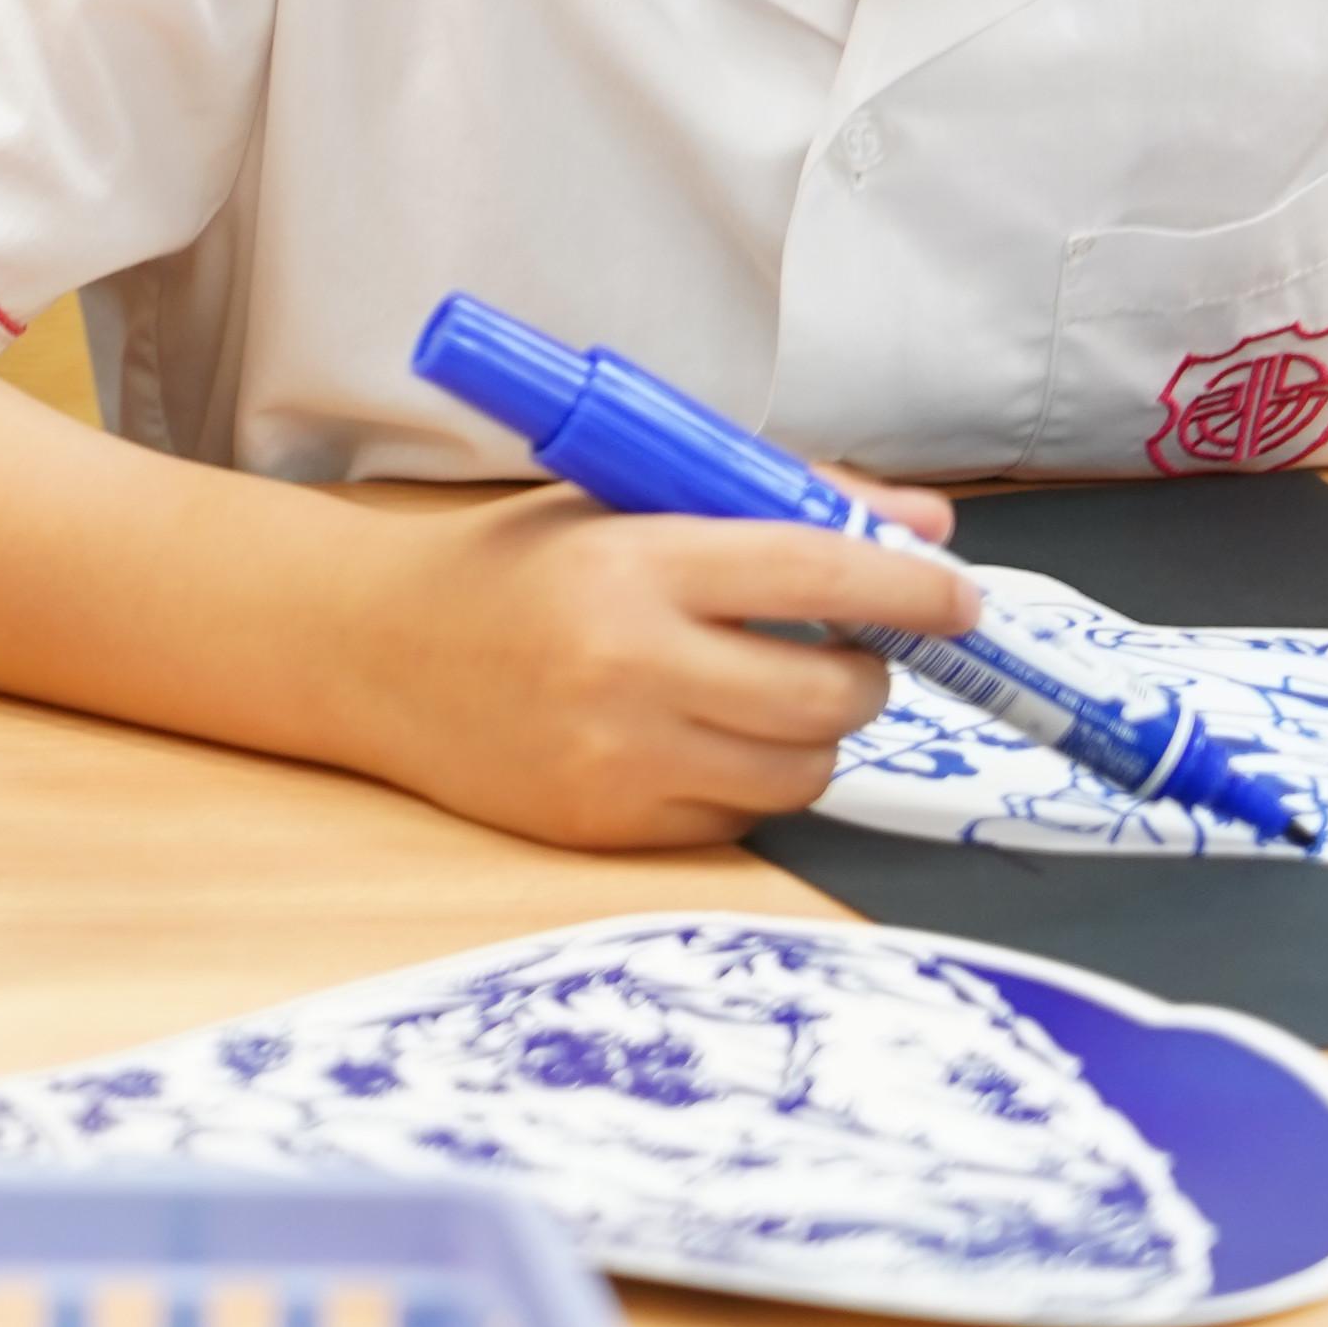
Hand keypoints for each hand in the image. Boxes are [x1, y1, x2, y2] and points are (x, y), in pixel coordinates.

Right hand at [351, 488, 975, 850]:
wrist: (369, 650)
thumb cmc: (507, 565)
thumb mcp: (624, 504)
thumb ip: (778, 503)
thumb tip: (926, 526)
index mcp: (634, 561)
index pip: (818, 575)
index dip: (909, 589)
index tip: (958, 597)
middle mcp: (628, 663)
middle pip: (831, 693)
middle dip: (868, 673)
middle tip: (850, 653)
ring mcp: (617, 755)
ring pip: (799, 768)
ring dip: (812, 731)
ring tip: (765, 693)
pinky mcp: (605, 823)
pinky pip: (737, 815)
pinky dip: (744, 777)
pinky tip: (696, 736)